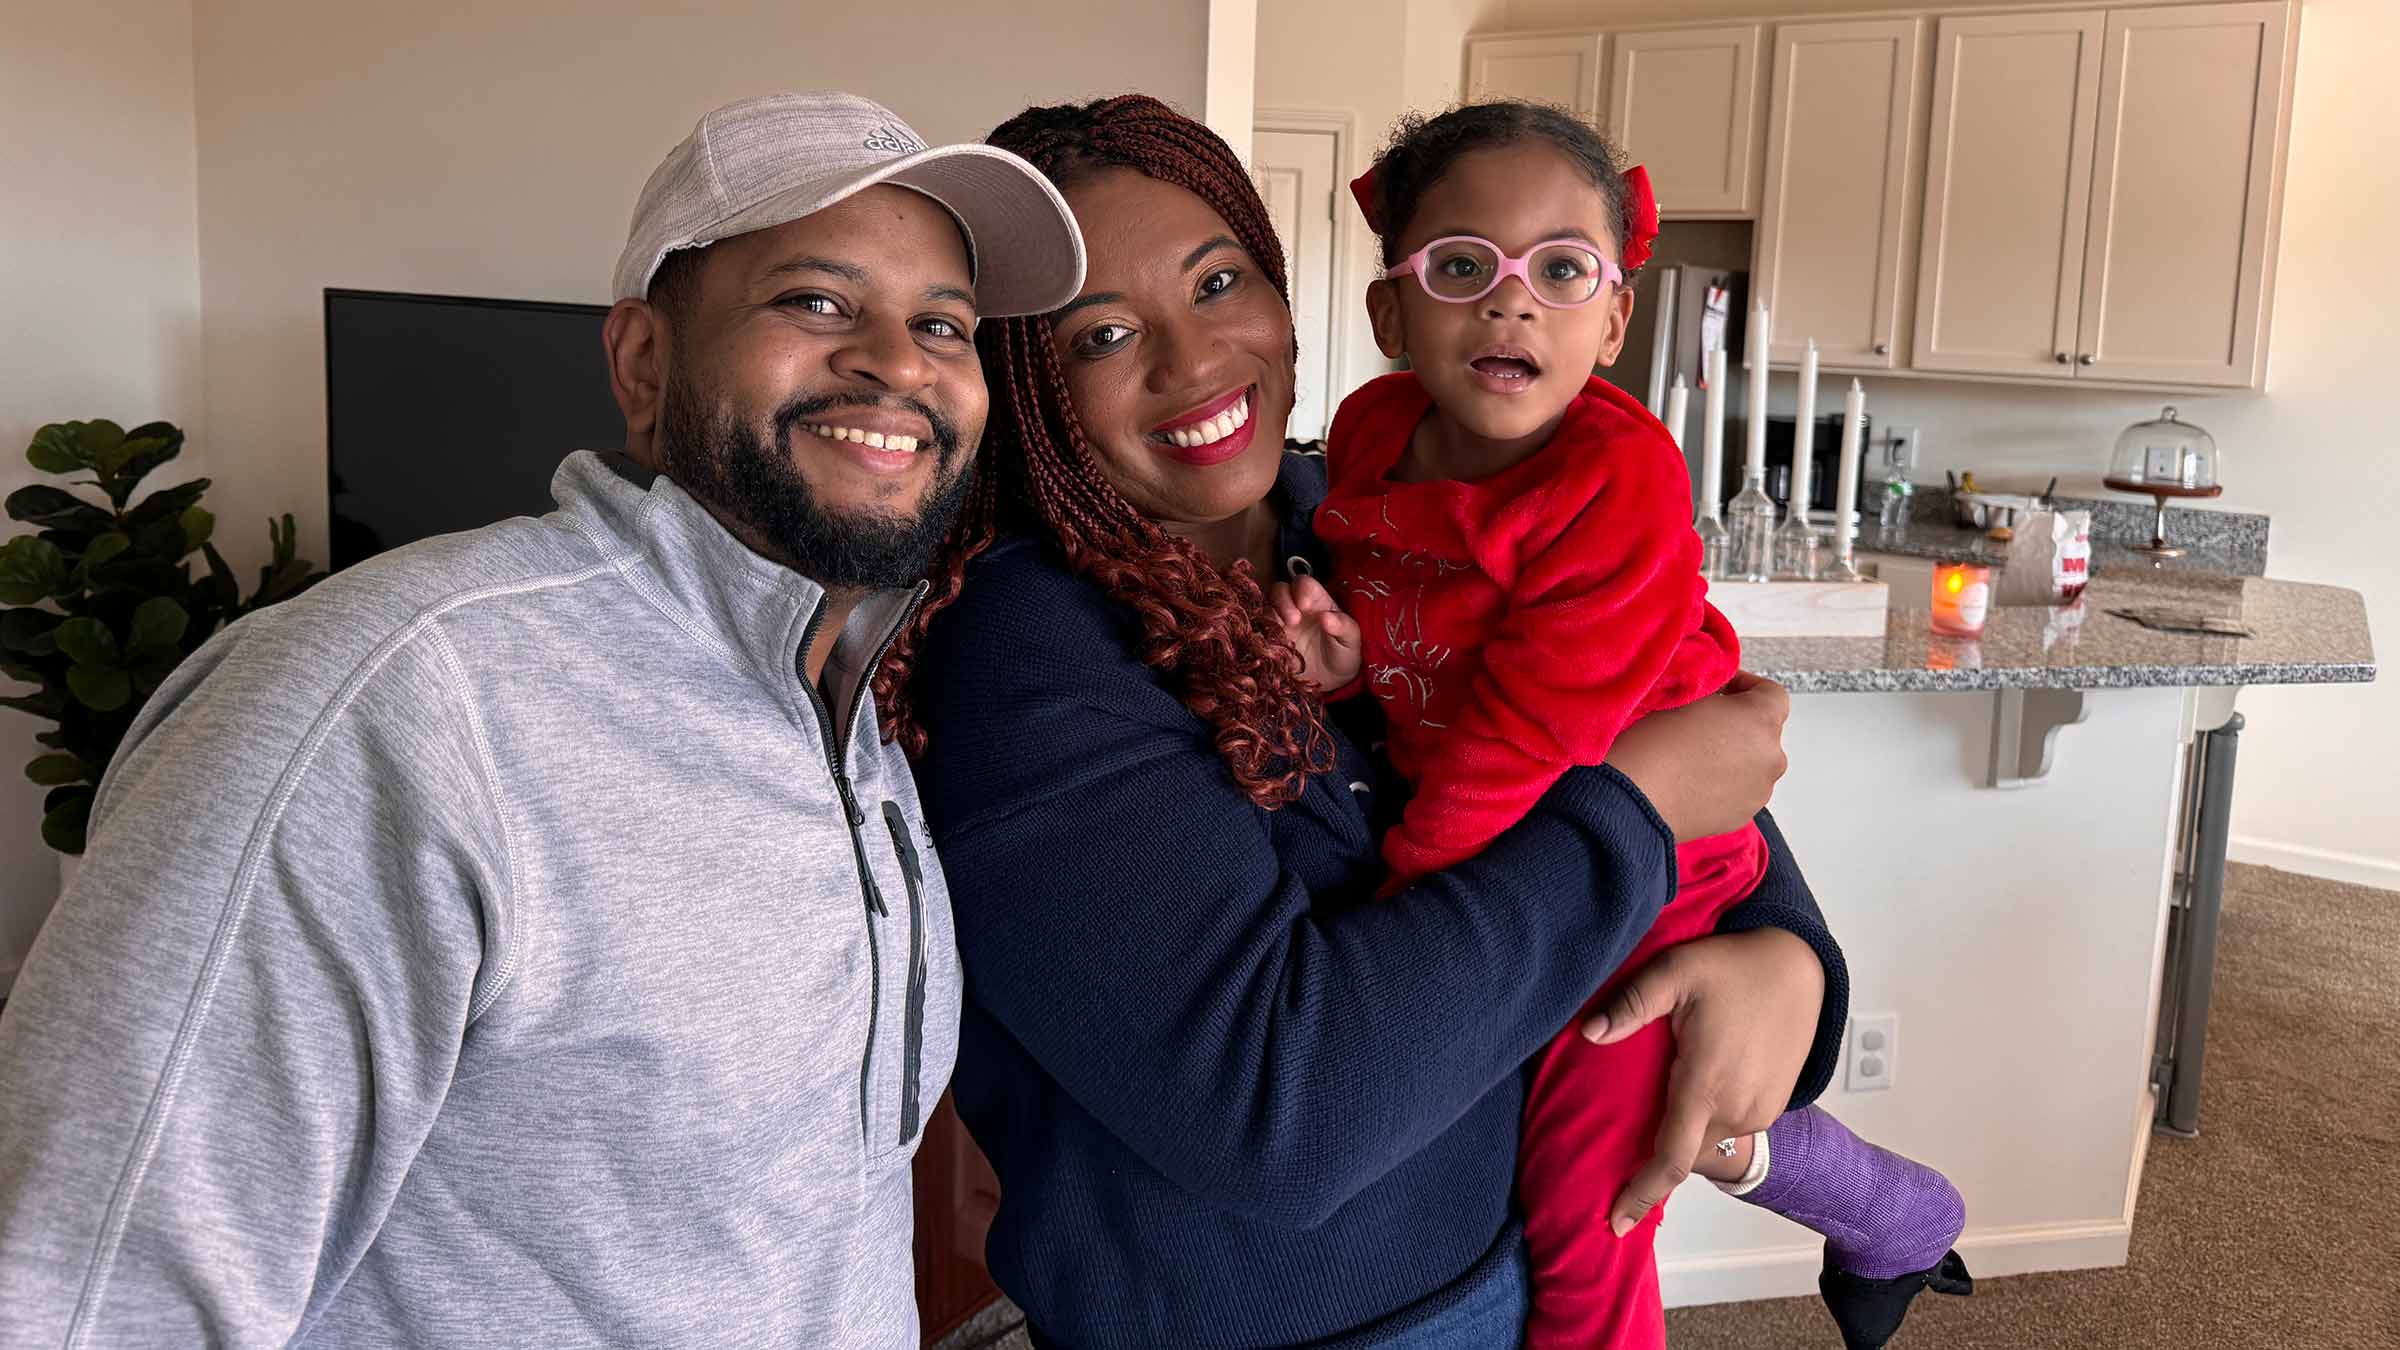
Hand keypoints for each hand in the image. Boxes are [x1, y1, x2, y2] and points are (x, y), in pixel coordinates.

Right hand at [1268, 575, 1361, 691]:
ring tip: (1283, 631)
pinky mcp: (1269, 640)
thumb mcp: (1351, 641)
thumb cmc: (1344, 655)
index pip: (1305, 585)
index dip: (1303, 589)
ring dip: (1270, 615)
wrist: (1332, 681)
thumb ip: (1343, 627)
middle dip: (1283, 601)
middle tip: (1294, 620)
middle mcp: (1295, 608)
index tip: (1306, 604)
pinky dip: (1259, 632)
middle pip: (1280, 590)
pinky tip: (1269, 642)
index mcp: (1317, 602)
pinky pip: (1257, 630)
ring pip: (1266, 607)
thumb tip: (1326, 617)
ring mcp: (1280, 623)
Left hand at [1580, 926, 1823, 1234]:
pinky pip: (1730, 1127)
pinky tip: (1693, 1092)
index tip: (1617, 1221)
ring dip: (1682, 1134)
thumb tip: (1588, 1032)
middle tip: (1619, 1149)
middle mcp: (1737, 1108)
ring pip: (1708, 1140)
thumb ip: (1631, 1004)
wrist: (1798, 965)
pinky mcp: (1774, 1106)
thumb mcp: (1674, 971)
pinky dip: (1707, 1121)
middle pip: (1685, 1152)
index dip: (1642, 1194)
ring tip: (1658, 1109)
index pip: (1670, 1160)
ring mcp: (1761, 1110)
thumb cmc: (1733, 965)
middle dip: (1654, 1159)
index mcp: (1705, 1084)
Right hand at [1604, 671, 1788, 840]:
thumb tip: (1720, 700)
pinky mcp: (1744, 815)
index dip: (1747, 686)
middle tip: (1705, 724)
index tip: (1722, 690)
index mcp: (1761, 719)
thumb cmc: (1655, 742)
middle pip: (1764, 731)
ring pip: (1754, 764)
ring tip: (1697, 759)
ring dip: (1734, 756)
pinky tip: (1695, 782)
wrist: (1635, 798)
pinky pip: (1741, 790)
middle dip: (1740, 724)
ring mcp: (1760, 790)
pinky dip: (1726, 783)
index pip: (1773, 693)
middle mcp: (1771, 756)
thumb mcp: (1686, 697)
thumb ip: (1715, 695)